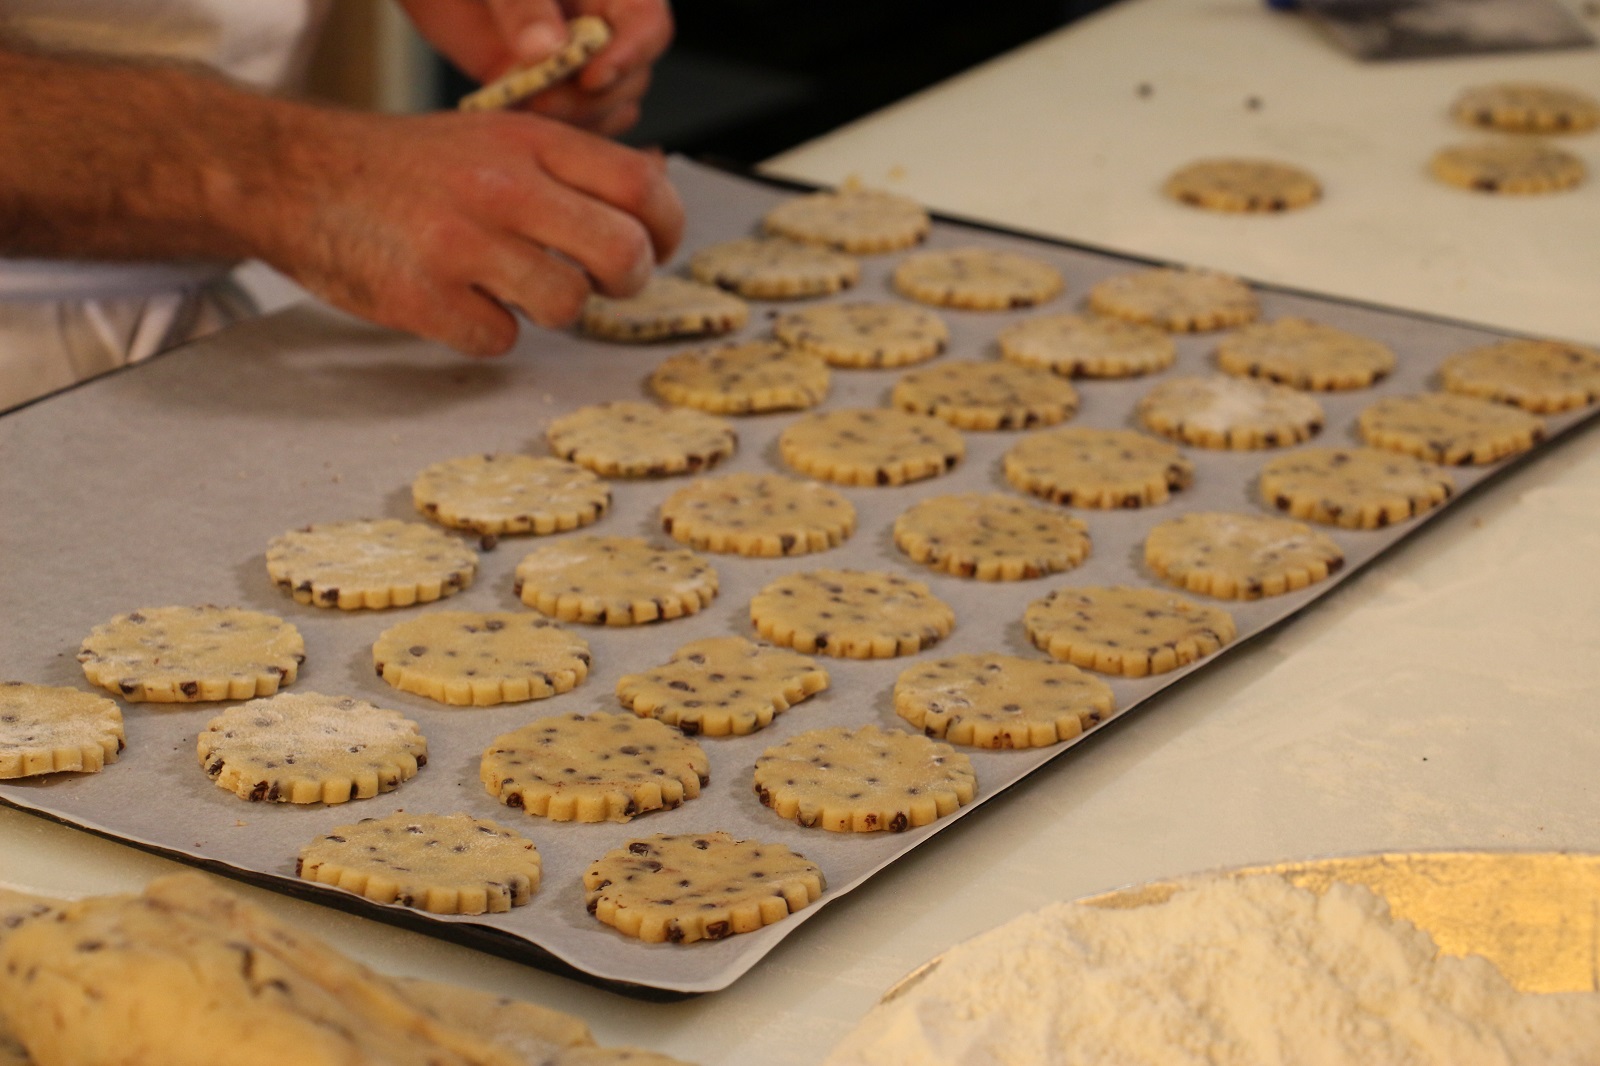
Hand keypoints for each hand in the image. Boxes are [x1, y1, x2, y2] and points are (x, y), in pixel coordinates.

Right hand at [258, 106, 684, 355]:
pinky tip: (463, 303)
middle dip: (626, 280)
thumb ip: (573, 163)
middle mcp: (502, 185)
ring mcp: (461, 243)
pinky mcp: (423, 297)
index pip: (642, 188)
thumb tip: (658, 181)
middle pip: (623, 254)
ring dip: (553, 310)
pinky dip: (489, 332)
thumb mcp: (496, 137)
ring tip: (516, 286)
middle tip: (602, 283)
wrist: (295, 175)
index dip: (667, 229)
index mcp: (529, 140)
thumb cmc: (407, 166)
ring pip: (567, 305)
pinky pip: (499, 339)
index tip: (657, 246)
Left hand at [402, 0, 672, 134]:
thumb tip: (547, 48)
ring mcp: (579, 68)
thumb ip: (524, 4)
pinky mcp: (549, 94)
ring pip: (606, 113)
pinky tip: (514, 116)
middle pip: (631, 81)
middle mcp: (604, 32)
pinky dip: (545, 131)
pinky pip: (569, 127)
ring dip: (570, 121)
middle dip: (589, 99)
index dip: (629, 56)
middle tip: (542, 97)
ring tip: (523, 106)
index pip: (648, 25)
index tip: (591, 77)